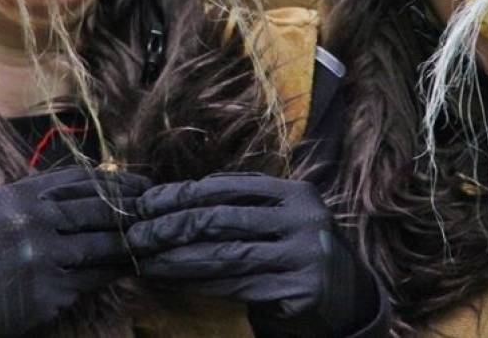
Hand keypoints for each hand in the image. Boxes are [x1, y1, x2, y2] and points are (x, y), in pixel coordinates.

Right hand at [0, 166, 150, 336]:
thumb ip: (41, 197)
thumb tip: (95, 186)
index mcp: (20, 195)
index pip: (83, 180)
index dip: (118, 182)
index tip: (141, 186)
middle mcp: (33, 220)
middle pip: (99, 209)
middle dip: (133, 210)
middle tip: (156, 210)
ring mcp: (43, 256)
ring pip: (103, 244)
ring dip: (130, 242)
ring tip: (150, 237)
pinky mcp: (49, 292)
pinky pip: (94, 278)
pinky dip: (115, 270)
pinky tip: (128, 266)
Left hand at [127, 174, 382, 336]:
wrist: (350, 299)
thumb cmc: (301, 251)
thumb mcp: (284, 217)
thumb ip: (247, 201)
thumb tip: (185, 192)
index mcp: (296, 193)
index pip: (228, 188)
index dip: (183, 194)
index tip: (146, 203)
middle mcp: (303, 219)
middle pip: (223, 219)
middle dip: (172, 226)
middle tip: (137, 235)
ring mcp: (303, 256)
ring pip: (225, 256)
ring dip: (178, 259)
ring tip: (147, 261)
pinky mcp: (298, 291)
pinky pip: (236, 286)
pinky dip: (200, 284)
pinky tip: (175, 282)